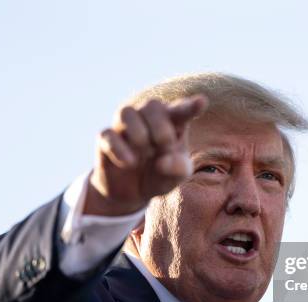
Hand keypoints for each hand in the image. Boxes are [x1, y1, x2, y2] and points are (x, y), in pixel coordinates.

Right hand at [84, 95, 208, 215]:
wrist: (132, 193)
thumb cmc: (160, 176)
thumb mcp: (176, 177)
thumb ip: (178, 169)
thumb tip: (163, 161)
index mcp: (171, 123)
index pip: (181, 110)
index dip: (190, 106)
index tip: (202, 102)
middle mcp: (147, 119)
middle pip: (152, 105)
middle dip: (161, 127)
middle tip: (164, 147)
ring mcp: (124, 127)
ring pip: (127, 112)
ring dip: (139, 133)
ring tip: (145, 153)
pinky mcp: (106, 140)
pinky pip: (108, 135)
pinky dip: (120, 149)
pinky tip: (130, 163)